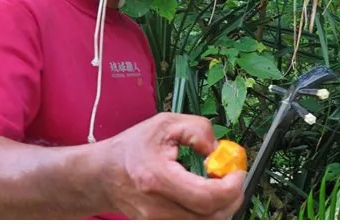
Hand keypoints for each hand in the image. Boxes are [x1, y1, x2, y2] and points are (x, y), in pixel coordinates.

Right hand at [95, 112, 245, 218]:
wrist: (103, 175)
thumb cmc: (130, 149)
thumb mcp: (164, 124)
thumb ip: (197, 130)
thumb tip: (218, 150)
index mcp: (157, 178)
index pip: (206, 197)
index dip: (231, 187)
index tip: (236, 171)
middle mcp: (158, 207)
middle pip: (212, 216)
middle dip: (232, 196)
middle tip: (233, 177)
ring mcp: (159, 221)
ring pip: (207, 223)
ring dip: (223, 206)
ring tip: (220, 185)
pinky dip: (209, 213)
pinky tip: (206, 196)